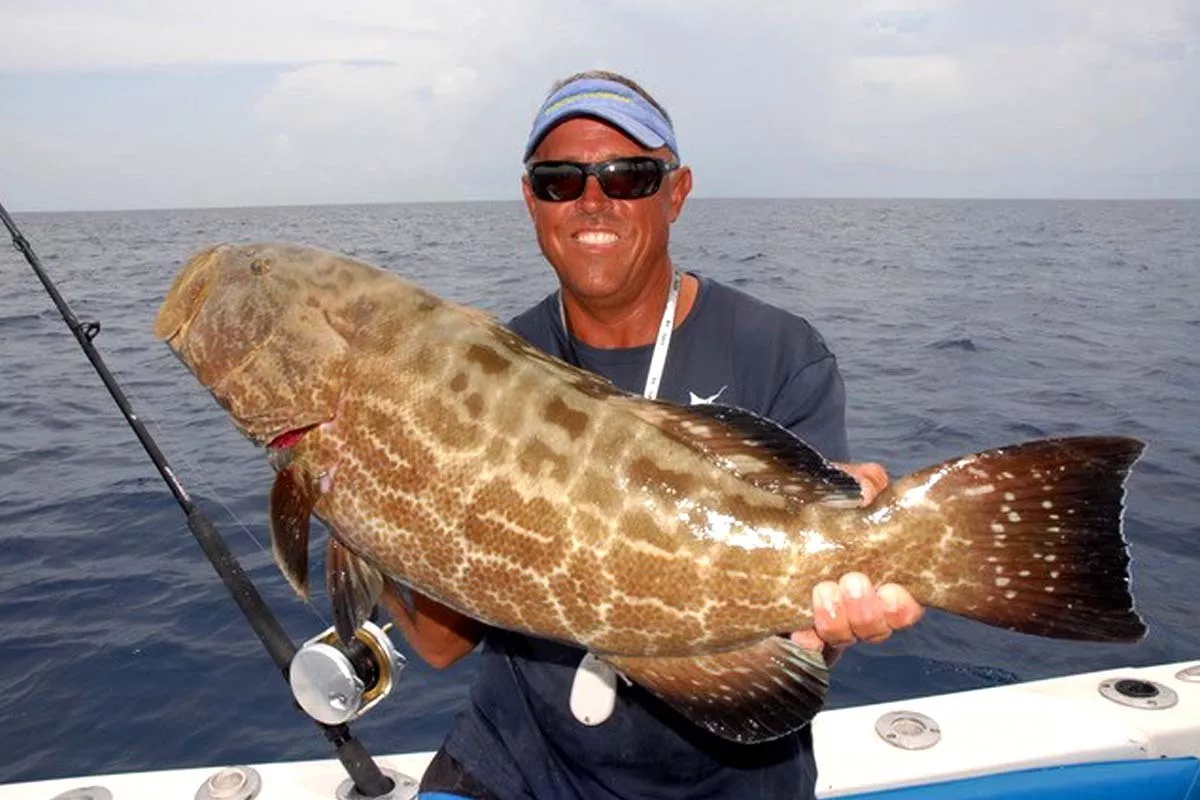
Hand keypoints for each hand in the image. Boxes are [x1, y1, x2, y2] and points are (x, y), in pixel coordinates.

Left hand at [790, 462, 923, 661]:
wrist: (765, 516)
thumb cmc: (815, 502)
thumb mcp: (840, 486)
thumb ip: (861, 483)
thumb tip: (870, 487)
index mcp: (879, 573)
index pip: (904, 605)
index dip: (902, 607)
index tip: (892, 591)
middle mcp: (856, 604)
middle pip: (876, 628)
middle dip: (868, 612)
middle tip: (854, 583)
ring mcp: (826, 617)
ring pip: (843, 637)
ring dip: (837, 620)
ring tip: (824, 591)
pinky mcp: (794, 624)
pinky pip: (805, 643)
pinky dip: (806, 637)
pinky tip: (800, 630)